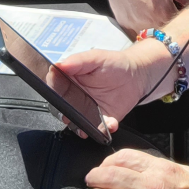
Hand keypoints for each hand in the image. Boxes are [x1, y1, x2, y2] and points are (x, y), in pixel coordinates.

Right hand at [60, 39, 175, 129]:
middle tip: (71, 113)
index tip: (57, 94)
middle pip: (59, 109)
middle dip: (64, 114)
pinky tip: (111, 124)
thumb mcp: (96, 58)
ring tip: (90, 124)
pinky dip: (103, 130)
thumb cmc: (114, 64)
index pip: (52, 88)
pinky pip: (97, 130)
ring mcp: (85, 111)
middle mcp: (72, 98)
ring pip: (75, 123)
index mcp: (68, 80)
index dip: (52, 92)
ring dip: (81, 126)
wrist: (136, 76)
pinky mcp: (100, 121)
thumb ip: (78, 61)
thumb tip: (59, 64)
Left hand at [86, 149, 188, 188]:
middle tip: (91, 181)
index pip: (123, 158)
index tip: (105, 166)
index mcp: (159, 170)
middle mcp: (149, 188)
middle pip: (110, 176)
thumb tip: (139, 166)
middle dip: (95, 177)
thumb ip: (160, 167)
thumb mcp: (184, 172)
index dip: (108, 161)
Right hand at [98, 0, 188, 32]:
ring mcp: (136, 26)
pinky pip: (138, 36)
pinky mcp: (125, 26)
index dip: (183, 25)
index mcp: (165, 12)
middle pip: (166, 36)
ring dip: (157, 36)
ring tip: (160, 27)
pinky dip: (144, 35)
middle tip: (173, 26)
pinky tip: (147, 26)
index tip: (184, 22)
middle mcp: (151, 23)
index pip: (180, 27)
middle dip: (171, 33)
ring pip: (151, 39)